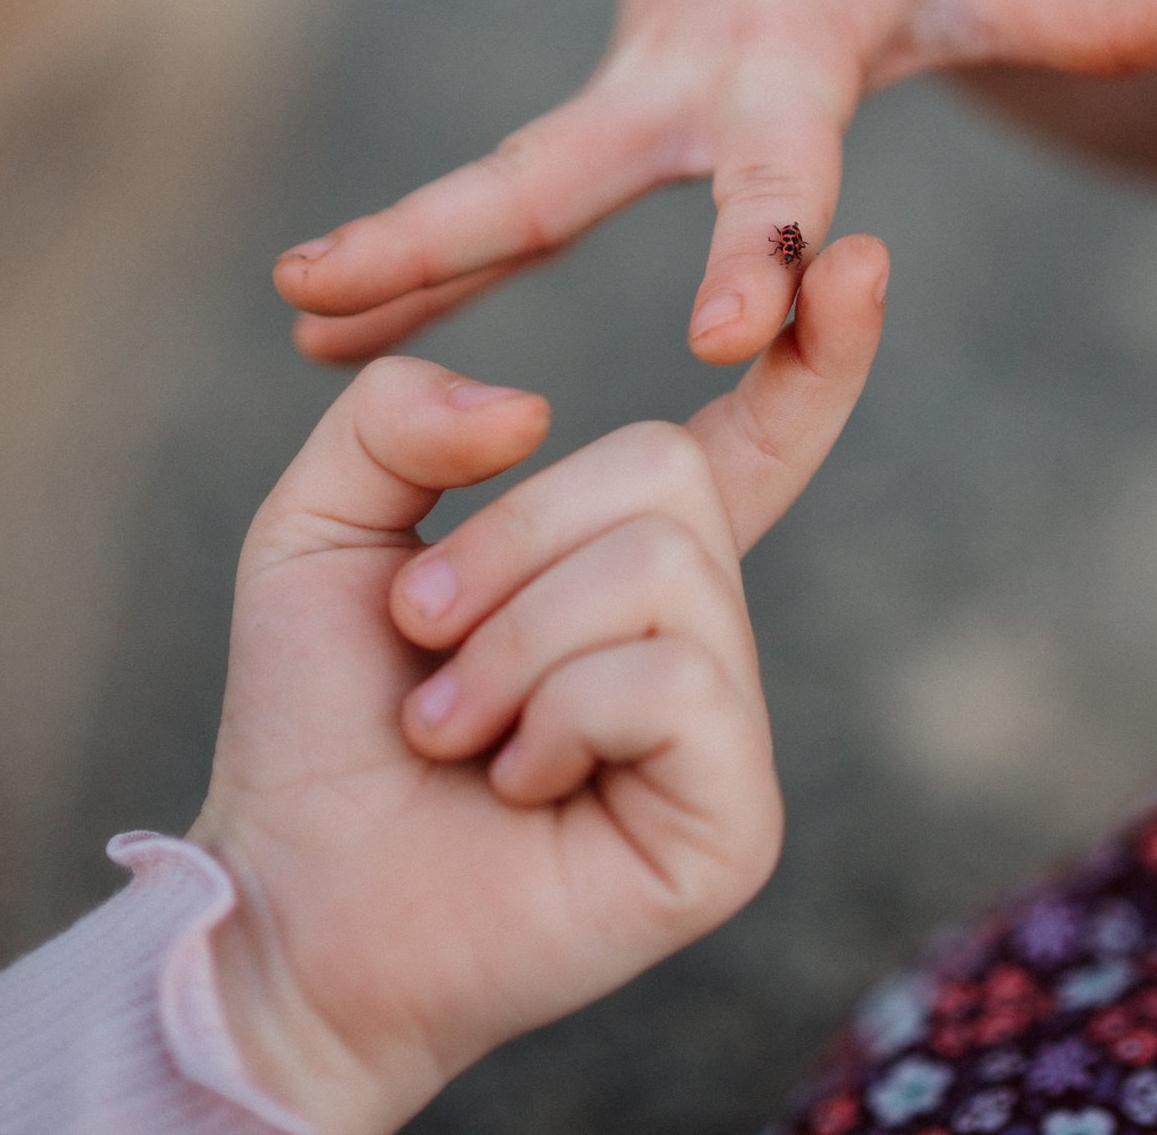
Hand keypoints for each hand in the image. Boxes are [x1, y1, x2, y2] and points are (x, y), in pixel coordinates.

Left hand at [189, 235, 888, 1132]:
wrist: (293, 902)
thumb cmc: (314, 723)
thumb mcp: (318, 527)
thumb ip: (396, 420)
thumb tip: (539, 411)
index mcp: (626, 560)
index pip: (753, 440)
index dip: (815, 356)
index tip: (864, 254)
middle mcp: (699, 635)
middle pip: (670, 472)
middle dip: (509, 541)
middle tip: (424, 640)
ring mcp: (726, 727)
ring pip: (666, 571)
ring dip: (511, 642)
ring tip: (453, 729)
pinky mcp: (736, 819)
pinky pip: (677, 683)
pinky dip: (558, 717)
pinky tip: (519, 784)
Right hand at [275, 0, 1156, 367]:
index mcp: (783, 52)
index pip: (772, 162)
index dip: (760, 241)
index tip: (735, 336)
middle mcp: (681, 76)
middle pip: (557, 168)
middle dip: (452, 239)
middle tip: (335, 303)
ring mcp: (629, 94)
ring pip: (502, 186)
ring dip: (398, 254)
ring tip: (293, 324)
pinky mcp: (610, 115)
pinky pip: (509, 200)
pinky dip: (429, 255)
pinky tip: (337, 325)